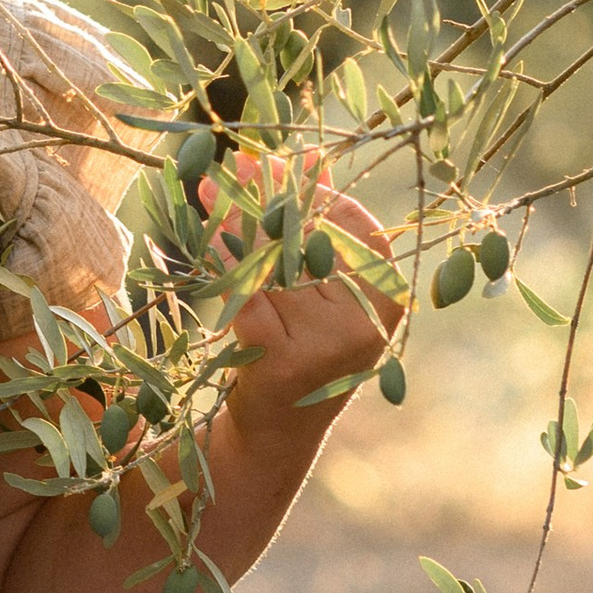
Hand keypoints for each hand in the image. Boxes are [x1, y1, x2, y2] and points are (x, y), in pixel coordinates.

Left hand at [198, 154, 400, 425]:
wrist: (275, 435)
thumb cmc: (300, 349)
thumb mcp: (325, 296)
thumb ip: (323, 234)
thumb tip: (311, 157)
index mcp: (386, 304)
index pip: (359, 229)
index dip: (322, 191)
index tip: (291, 159)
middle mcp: (364, 326)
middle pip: (311, 241)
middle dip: (271, 195)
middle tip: (239, 162)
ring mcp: (324, 346)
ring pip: (275, 265)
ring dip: (238, 221)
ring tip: (210, 188)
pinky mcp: (280, 361)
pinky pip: (247, 293)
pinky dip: (224, 259)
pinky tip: (206, 232)